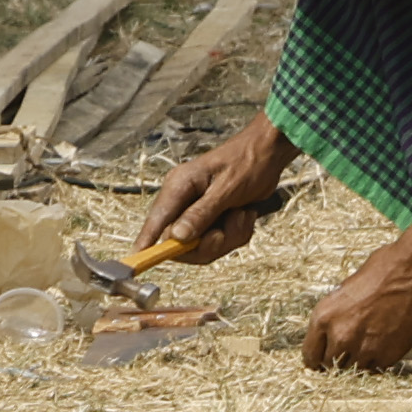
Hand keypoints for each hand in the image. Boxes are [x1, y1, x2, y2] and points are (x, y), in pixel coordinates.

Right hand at [133, 118, 290, 265]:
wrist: (272, 153)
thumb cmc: (249, 161)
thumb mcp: (227, 188)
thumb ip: (202, 213)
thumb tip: (177, 237)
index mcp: (179, 186)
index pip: (156, 220)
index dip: (147, 242)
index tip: (138, 259)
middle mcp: (183, 201)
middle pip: (180, 242)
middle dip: (207, 244)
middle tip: (225, 231)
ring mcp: (198, 212)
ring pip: (202, 246)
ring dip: (228, 237)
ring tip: (241, 215)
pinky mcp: (213, 220)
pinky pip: (220, 242)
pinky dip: (236, 234)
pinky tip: (246, 214)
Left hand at [299, 232, 411, 371]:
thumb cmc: (387, 268)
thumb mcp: (349, 288)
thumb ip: (338, 314)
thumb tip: (335, 328)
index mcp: (324, 317)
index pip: (310, 355)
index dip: (317, 358)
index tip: (324, 359)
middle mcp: (341, 336)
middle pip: (331, 365)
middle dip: (339, 359)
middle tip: (351, 351)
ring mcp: (365, 348)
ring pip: (355, 369)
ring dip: (360, 361)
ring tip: (371, 346)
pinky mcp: (389, 354)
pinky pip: (377, 367)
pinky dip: (379, 359)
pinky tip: (385, 344)